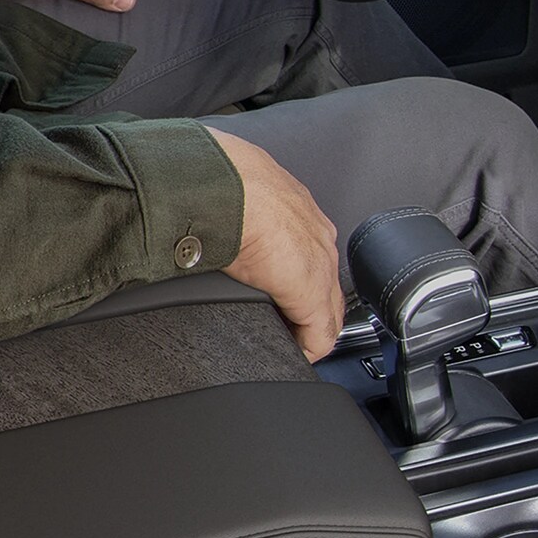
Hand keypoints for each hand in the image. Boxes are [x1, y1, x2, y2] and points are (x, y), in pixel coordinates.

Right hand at [204, 127, 343, 362]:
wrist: (219, 186)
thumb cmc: (216, 184)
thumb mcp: (233, 197)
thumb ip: (236, 213)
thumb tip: (209, 223)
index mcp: (296, 208)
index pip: (309, 253)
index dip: (296, 278)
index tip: (281, 296)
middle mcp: (317, 234)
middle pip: (327, 284)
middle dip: (309, 308)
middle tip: (288, 328)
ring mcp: (319, 263)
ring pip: (328, 309)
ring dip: (309, 327)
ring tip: (287, 341)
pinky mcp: (311, 293)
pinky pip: (320, 335)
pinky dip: (306, 348)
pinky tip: (291, 353)